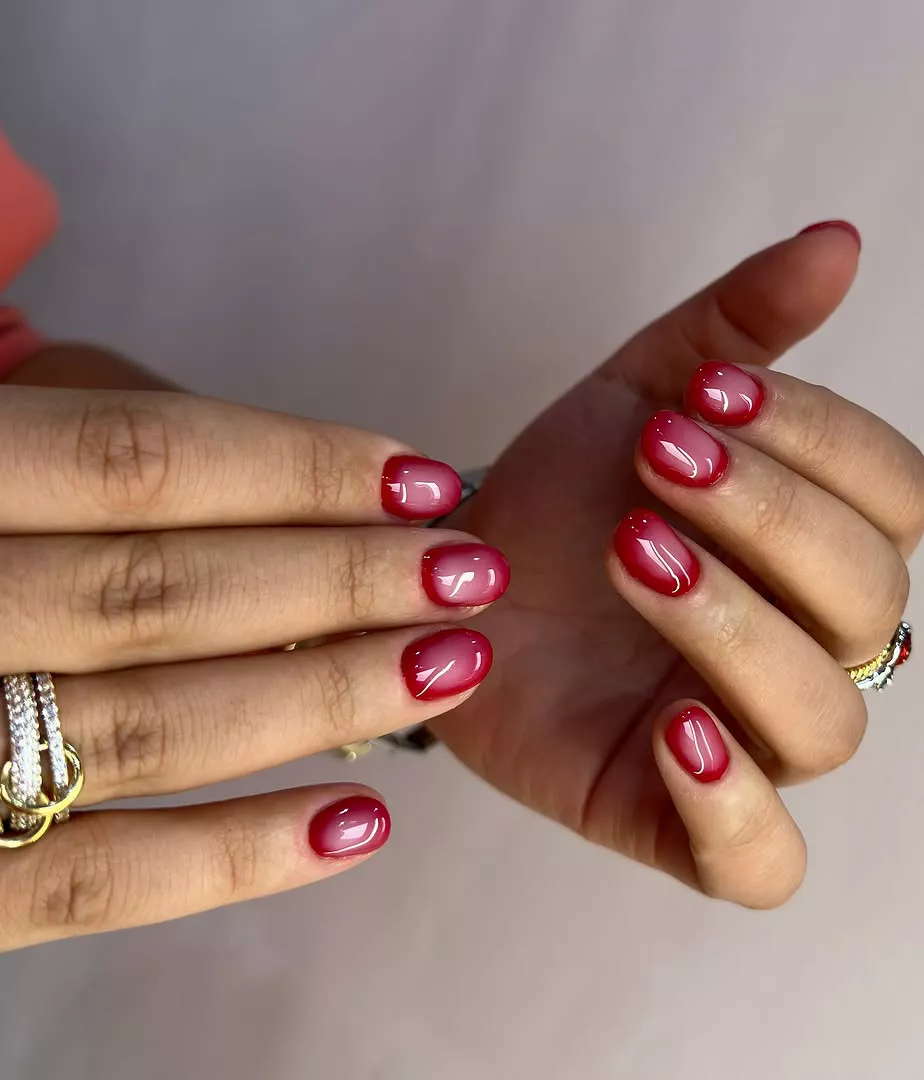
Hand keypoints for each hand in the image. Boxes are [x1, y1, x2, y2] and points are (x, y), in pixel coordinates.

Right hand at [0, 387, 508, 949]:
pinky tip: (358, 826)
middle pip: (165, 595)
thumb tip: (226, 412)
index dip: (299, 469)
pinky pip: (96, 881)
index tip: (424, 482)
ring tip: (448, 669)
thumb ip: (74, 413)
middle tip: (470, 574)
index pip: (138, 463)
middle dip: (342, 584)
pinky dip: (235, 857)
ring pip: (150, 729)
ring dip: (323, 701)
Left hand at [436, 225, 923, 906]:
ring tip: (636, 553)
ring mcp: (748, 741)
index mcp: (813, 545)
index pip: (894, 497)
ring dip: (737, 628)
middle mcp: (804, 647)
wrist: (447, 583)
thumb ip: (734, 328)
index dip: (819, 442)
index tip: (703, 397)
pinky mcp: (675, 817)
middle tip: (659, 466)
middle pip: (869, 601)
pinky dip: (734, 809)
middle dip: (767, 521)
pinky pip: (759, 861)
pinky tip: (673, 730)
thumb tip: (840, 241)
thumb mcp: (633, 396)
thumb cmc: (556, 500)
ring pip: (824, 716)